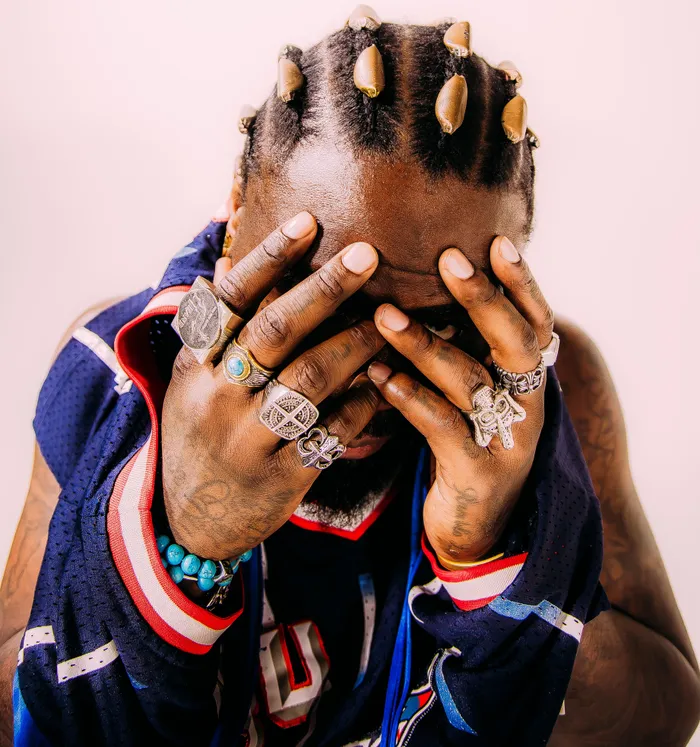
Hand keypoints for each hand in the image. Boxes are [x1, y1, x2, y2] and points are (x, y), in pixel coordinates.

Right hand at [162, 212, 383, 558]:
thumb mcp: (189, 380)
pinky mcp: (281, 476)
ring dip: (358, 343)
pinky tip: (390, 381)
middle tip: (369, 253)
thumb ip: (212, 327)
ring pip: (312, 378)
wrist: (187, 520)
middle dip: (325, 288)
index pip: (231, 300)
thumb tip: (226, 260)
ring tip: (394, 317)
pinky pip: (332, 431)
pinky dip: (364, 403)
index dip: (269, 258)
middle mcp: (218, 396)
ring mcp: (249, 439)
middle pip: (276, 331)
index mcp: (195, 365)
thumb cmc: (197, 436)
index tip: (308, 221)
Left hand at [368, 236, 553, 563]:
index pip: (536, 321)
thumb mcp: (472, 393)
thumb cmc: (464, 443)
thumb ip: (463, 349)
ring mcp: (506, 440)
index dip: (522, 282)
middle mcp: (526, 405)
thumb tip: (421, 289)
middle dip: (483, 298)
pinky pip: (442, 428)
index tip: (496, 241)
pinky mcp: (478, 473)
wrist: (474, 527)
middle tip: (448, 259)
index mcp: (526, 380)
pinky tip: (379, 375)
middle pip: (515, 343)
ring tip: (383, 315)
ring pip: (472, 382)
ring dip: (426, 344)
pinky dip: (410, 397)